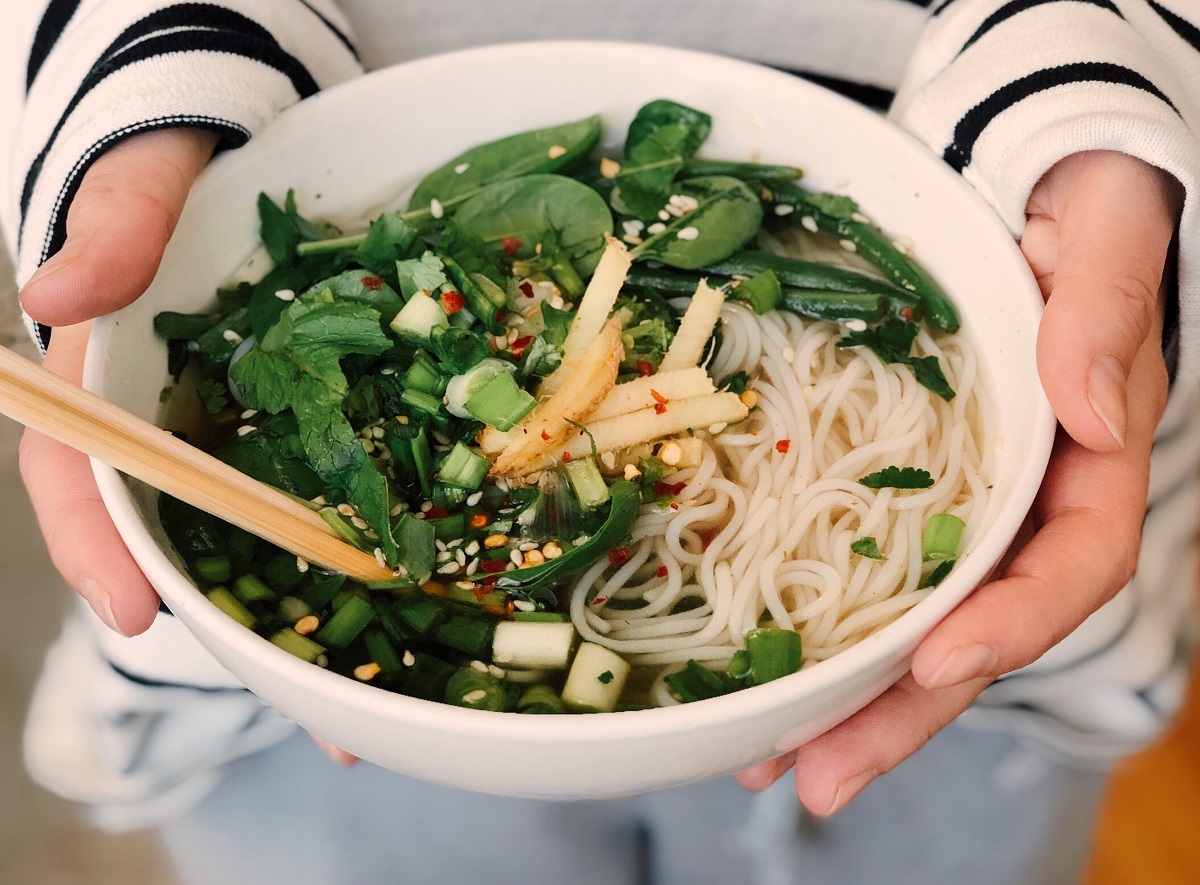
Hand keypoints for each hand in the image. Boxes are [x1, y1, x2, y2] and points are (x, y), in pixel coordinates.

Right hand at [17, 128, 357, 767]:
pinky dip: (364, 550)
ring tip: (379, 710)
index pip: (80, 480)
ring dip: (316, 623)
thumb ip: (108, 229)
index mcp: (110, 386)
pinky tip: (420, 609)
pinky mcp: (309, 426)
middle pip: (189, 545)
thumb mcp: (135, 185)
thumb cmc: (168, 169)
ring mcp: (245, 436)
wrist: (233, 147)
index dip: (98, 552)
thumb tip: (50, 297)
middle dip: (241, 636)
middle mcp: (176, 430)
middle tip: (320, 729)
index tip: (139, 617)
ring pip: (265, 541)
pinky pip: (330, 494)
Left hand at [737, 151, 1178, 812]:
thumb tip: (1090, 406)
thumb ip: (1103, 310)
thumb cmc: (1075, 199)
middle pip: (978, 627)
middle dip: (904, 710)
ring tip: (767, 761)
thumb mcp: (1105, 228)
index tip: (941, 657)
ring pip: (914, 621)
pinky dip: (817, 628)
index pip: (1074, 561)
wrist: (1018, 181)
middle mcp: (1028, 497)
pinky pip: (865, 571)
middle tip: (819, 777)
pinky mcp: (902, 488)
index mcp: (1093, 451)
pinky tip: (757, 676)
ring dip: (846, 700)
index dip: (1013, 620)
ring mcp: (963, 502)